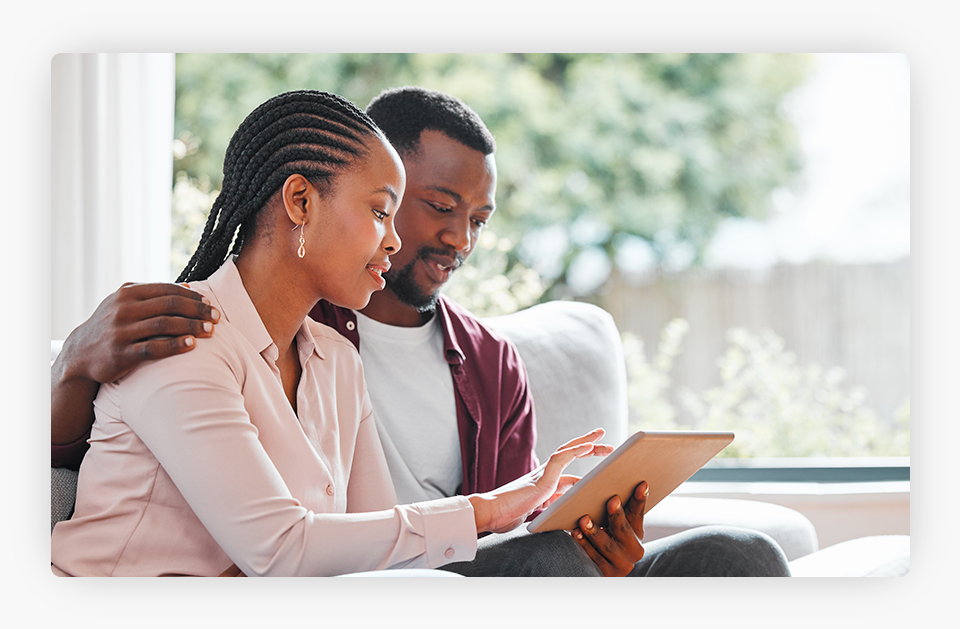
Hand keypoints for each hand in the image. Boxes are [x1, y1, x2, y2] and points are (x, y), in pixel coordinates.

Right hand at [52, 283, 219, 445]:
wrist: (80, 354)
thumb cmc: (112, 325)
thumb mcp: (125, 303)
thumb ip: (154, 294)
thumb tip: (188, 286)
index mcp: (127, 293)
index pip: (167, 290)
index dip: (192, 296)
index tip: (210, 303)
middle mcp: (124, 309)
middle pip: (170, 305)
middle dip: (197, 310)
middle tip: (217, 317)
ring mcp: (121, 331)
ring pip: (164, 325)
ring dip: (191, 326)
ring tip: (211, 331)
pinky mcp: (121, 353)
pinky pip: (153, 348)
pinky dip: (174, 345)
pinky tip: (192, 345)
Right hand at [468, 429, 613, 534]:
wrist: (490, 515)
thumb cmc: (506, 517)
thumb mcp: (536, 516)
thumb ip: (548, 513)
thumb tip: (564, 517)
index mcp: (543, 485)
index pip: (568, 471)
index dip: (582, 466)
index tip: (596, 460)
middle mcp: (543, 475)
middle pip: (569, 454)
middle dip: (588, 447)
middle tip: (606, 441)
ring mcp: (542, 474)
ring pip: (566, 450)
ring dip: (585, 443)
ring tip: (601, 435)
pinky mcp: (541, 477)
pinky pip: (560, 458)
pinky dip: (575, 451)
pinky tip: (588, 446)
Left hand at [571, 481, 647, 576]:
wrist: (597, 566)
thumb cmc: (603, 535)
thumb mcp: (611, 523)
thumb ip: (614, 508)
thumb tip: (607, 483)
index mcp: (637, 533)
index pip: (638, 513)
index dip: (640, 499)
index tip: (642, 483)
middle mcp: (634, 550)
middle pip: (624, 530)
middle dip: (617, 515)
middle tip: (612, 500)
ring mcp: (622, 564)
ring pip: (607, 545)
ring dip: (595, 531)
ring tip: (583, 519)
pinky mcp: (607, 574)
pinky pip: (594, 557)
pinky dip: (584, 544)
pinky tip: (575, 533)